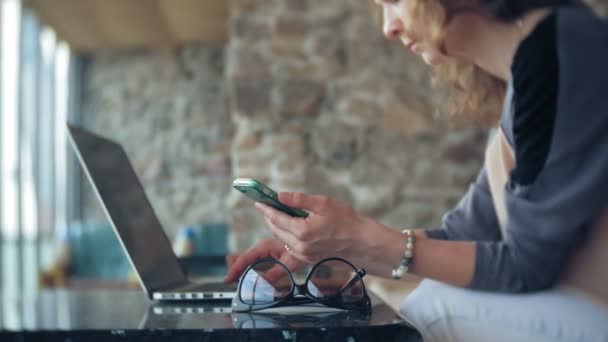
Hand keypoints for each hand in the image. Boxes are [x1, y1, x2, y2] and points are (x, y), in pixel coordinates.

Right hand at [224, 238, 307, 283]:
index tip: (227, 279)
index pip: (245, 258)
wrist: (309, 242)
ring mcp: (264, 250)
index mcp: (264, 247)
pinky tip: (246, 274)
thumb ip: (272, 275)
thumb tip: (260, 285)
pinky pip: (253, 260)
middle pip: (243, 258)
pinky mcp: (267, 253)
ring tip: (234, 278)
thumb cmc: (300, 251)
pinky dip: (247, 267)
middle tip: (229, 280)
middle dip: (235, 269)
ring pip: (247, 259)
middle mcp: (262, 247)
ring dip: (241, 269)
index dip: (235, 269)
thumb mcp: (287, 264)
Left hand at [256, 192, 379, 264]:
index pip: (277, 218)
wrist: (362, 243)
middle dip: (270, 218)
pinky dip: (286, 237)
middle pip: (276, 230)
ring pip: (282, 240)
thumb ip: (299, 200)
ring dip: (277, 227)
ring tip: (277, 215)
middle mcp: (300, 246)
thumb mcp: (323, 204)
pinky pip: (290, 248)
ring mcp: (304, 255)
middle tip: (267, 206)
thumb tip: (280, 196)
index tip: (259, 202)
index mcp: (302, 231)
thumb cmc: (346, 221)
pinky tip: (289, 229)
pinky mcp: (308, 260)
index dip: (266, 209)